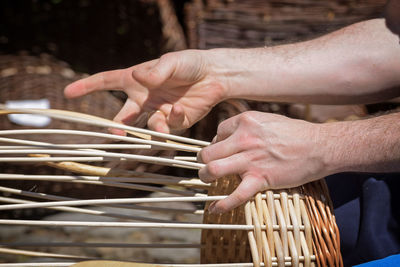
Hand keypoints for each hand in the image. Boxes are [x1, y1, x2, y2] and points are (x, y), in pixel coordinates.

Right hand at [64, 50, 226, 133]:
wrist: (214, 76)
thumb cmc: (189, 64)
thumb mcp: (171, 62)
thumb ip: (155, 71)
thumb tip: (139, 79)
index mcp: (136, 80)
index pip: (106, 82)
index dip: (87, 87)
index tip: (68, 93)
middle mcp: (143, 99)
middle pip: (122, 118)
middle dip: (117, 129)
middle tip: (116, 134)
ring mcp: (158, 112)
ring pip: (146, 128)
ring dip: (152, 128)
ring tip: (163, 124)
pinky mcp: (174, 122)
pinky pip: (168, 127)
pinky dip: (172, 119)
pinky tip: (179, 108)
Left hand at [198, 111, 329, 212]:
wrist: (320, 147)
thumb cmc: (297, 134)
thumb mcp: (268, 120)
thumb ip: (248, 127)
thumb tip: (230, 138)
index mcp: (246, 122)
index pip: (217, 132)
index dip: (217, 143)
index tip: (223, 151)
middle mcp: (244, 139)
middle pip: (208, 152)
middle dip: (203, 161)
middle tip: (207, 166)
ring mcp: (251, 160)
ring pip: (212, 170)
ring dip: (205, 177)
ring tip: (207, 180)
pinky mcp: (261, 179)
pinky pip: (236, 195)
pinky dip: (222, 205)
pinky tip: (214, 209)